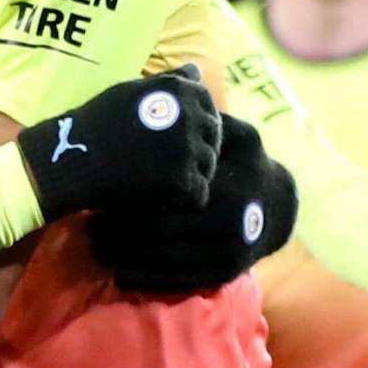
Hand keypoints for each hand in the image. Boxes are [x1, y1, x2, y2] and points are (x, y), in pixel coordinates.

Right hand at [15, 68, 221, 219]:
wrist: (73, 158)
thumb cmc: (98, 122)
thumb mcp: (134, 90)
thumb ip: (170, 81)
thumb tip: (196, 70)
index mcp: (183, 90)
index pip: (208, 108)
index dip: (192, 126)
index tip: (168, 138)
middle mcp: (193, 115)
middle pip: (212, 138)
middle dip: (194, 151)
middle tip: (161, 163)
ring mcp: (191, 148)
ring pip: (208, 167)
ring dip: (189, 175)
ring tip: (157, 179)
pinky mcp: (184, 180)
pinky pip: (198, 194)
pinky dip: (180, 200)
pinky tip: (156, 194)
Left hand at [89, 113, 294, 292]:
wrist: (277, 208)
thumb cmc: (243, 164)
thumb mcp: (234, 136)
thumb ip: (207, 121)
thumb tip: (181, 85)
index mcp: (230, 184)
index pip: (171, 198)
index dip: (134, 201)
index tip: (102, 198)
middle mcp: (233, 222)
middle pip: (165, 231)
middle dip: (124, 232)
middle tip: (90, 228)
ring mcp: (230, 252)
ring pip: (169, 260)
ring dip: (129, 258)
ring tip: (97, 250)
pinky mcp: (224, 276)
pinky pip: (180, 282)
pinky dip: (148, 281)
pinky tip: (121, 274)